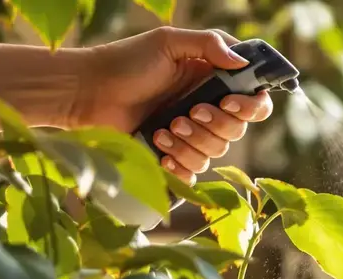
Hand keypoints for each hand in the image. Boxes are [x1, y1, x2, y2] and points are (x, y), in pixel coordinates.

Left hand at [75, 27, 273, 182]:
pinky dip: (180, 165)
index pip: (255, 102)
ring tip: (163, 128)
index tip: (227, 101)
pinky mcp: (173, 156)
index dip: (250, 107)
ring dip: (191, 143)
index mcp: (213, 81)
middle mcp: (208, 109)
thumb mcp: (167, 42)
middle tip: (185, 112)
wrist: (87, 92)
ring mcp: (191, 135)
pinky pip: (193, 172)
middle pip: (237, 131)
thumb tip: (241, 61)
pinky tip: (160, 149)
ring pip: (215, 153)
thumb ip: (208, 44)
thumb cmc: (125, 62)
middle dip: (214, 125)